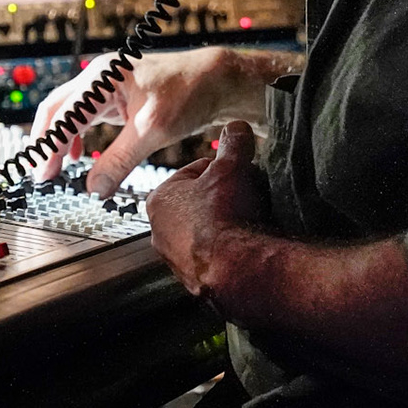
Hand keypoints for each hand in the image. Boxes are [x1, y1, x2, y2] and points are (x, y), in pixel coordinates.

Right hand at [27, 47, 271, 195]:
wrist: (218, 81)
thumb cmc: (189, 93)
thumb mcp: (152, 131)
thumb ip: (119, 161)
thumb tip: (94, 189)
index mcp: (103, 76)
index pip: (64, 114)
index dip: (49, 147)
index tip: (43, 175)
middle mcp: (100, 76)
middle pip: (56, 108)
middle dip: (44, 140)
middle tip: (39, 173)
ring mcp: (108, 85)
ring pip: (69, 112)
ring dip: (58, 139)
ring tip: (54, 168)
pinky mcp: (118, 96)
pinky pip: (85, 116)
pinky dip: (75, 135)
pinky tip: (76, 155)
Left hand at [145, 120, 268, 301]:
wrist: (238, 268)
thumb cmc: (225, 215)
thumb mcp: (231, 166)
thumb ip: (233, 143)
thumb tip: (236, 127)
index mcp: (159, 199)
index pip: (194, 172)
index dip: (222, 168)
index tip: (239, 171)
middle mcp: (160, 231)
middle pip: (198, 202)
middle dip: (222, 197)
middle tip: (245, 195)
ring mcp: (175, 259)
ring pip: (204, 230)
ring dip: (224, 224)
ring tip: (248, 220)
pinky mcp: (195, 280)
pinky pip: (213, 256)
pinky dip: (228, 249)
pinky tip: (245, 244)